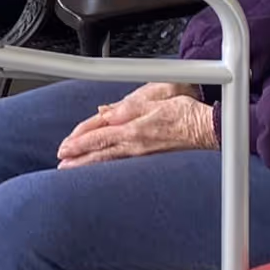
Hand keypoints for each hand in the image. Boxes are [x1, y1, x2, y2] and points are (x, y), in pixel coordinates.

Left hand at [57, 83, 214, 167]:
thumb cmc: (185, 112)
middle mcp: (135, 144)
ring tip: (72, 170)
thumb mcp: (154, 99)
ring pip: (109, 160)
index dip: (79, 141)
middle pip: (99, 152)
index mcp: (133, 127)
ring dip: (88, 165)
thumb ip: (127, 106)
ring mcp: (142, 154)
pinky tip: (101, 168)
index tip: (64, 146)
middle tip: (60, 162)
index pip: (98, 135)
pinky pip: (122, 164)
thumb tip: (105, 112)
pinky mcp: (150, 158)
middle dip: (78, 157)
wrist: (208, 130)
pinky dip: (107, 166)